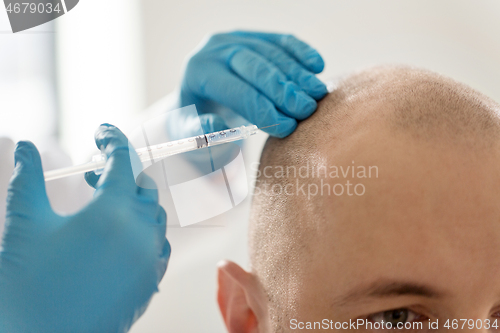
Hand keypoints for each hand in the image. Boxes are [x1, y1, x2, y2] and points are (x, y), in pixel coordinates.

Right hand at [0, 124, 169, 332]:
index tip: (101, 132)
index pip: (123, 161)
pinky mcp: (150, 283)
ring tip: (104, 205)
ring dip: (135, 202)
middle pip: (144, 188)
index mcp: (112, 212)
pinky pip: (158, 246)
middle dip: (124, 174)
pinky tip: (118, 237)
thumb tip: (26, 146)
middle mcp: (141, 233)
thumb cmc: (27, 285)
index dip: (112, 140)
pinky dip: (143, 232)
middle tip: (94, 176)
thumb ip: (29, 179)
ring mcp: (150, 260)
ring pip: (155, 217)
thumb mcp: (25, 224)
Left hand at [175, 31, 326, 138]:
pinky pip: (281, 41)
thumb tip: (218, 125)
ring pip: (272, 53)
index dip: (264, 110)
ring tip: (318, 94)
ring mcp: (236, 38)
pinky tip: (317, 66)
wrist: (200, 100)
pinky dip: (301, 52)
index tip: (288, 128)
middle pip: (256, 67)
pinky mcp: (254, 37)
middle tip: (307, 110)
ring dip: (299, 74)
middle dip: (285, 90)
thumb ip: (202, 134)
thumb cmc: (198, 122)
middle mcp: (216, 49)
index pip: (237, 91)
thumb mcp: (192, 134)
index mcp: (198, 72)